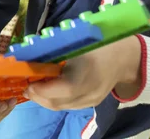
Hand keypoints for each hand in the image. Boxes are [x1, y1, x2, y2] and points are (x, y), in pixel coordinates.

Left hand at [23, 36, 141, 109]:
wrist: (123, 57)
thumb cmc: (96, 44)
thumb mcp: (75, 43)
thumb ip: (54, 52)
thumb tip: (29, 55)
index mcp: (88, 72)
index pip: (64, 88)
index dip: (43, 89)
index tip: (28, 83)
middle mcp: (91, 90)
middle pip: (59, 102)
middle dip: (38, 97)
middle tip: (26, 87)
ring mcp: (92, 99)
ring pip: (62, 107)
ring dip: (44, 100)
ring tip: (33, 90)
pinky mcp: (92, 103)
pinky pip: (69, 106)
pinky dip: (55, 100)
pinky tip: (47, 92)